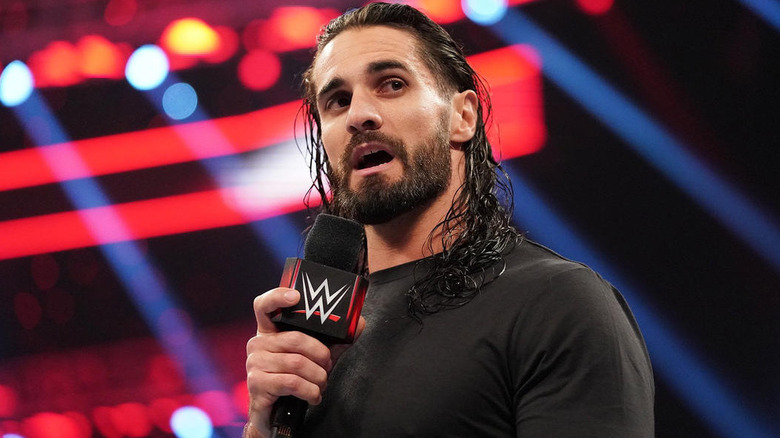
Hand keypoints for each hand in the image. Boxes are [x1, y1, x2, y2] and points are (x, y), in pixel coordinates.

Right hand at [244, 287, 364, 437]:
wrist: (277, 414)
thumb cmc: (293, 379)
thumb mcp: (315, 357)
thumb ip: (334, 341)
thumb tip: (358, 324)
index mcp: (270, 331)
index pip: (264, 306)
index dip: (277, 297)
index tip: (296, 297)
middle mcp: (258, 343)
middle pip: (296, 339)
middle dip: (321, 356)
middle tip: (327, 367)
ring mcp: (254, 363)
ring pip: (297, 363)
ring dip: (318, 377)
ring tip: (320, 384)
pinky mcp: (257, 383)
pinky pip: (291, 382)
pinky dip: (310, 391)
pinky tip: (313, 396)